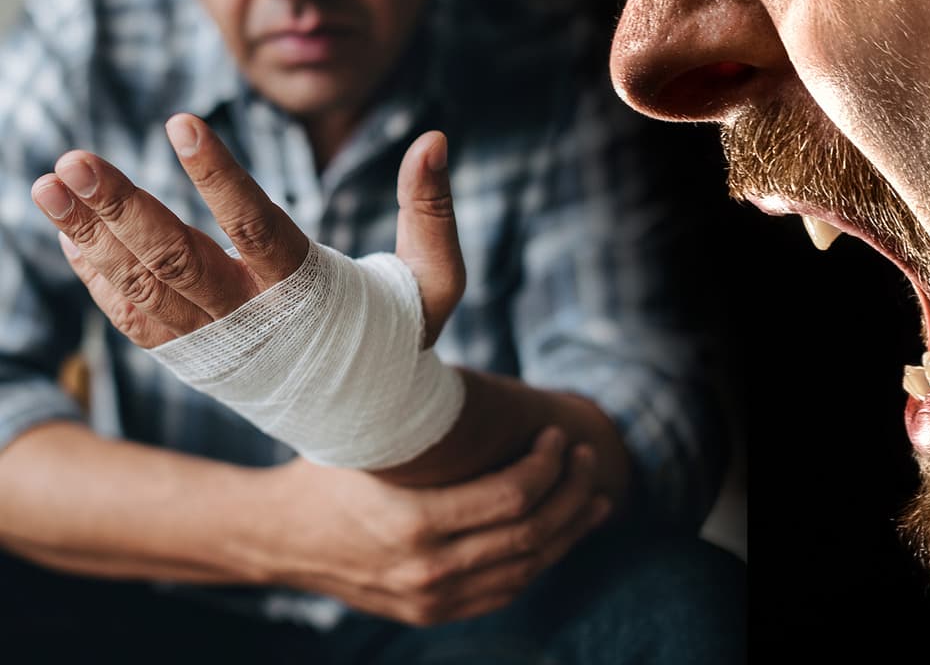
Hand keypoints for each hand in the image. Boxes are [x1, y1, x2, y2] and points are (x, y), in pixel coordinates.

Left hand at [29, 113, 464, 348]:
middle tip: (76, 160)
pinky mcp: (195, 357)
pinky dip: (98, 278)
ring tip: (49, 184)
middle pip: (179, 260)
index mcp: (312, 295)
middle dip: (123, 209)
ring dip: (91, 238)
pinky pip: (134, 320)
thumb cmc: (402, 333)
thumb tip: (435, 138)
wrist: (369, 418)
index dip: (220, 178)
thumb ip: (431, 209)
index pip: (259, 228)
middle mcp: (255, 319)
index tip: (181, 125)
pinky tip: (68, 233)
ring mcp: (217, 342)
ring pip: (144, 288)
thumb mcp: (436, 280)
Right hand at [262, 428, 611, 624]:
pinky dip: (539, 561)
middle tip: (587, 458)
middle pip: (531, 535)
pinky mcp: (431, 612)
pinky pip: (504, 591)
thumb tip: (477, 374)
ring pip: (526, 569)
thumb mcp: (367, 440)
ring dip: (569, 531)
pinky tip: (559, 533)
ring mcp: (431, 599)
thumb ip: (422, 420)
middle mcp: (427, 570)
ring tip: (594, 498)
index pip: (513, 497)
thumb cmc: (325, 473)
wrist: (276, 539)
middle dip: (571, 493)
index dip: (549, 466)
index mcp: (413, 524)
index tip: (558, 436)